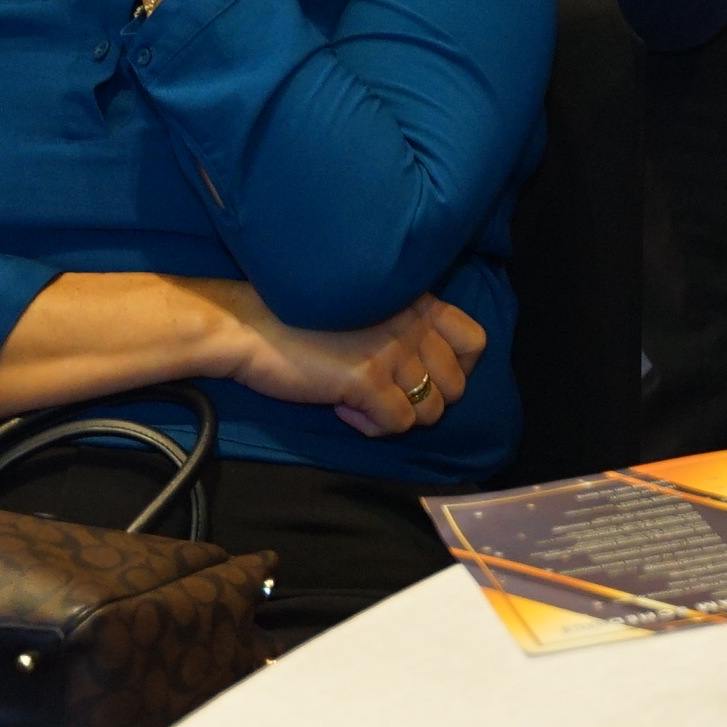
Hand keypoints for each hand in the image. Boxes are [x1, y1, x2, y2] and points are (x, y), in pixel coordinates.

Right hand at [216, 284, 485, 435]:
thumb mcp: (366, 310)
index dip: (459, 370)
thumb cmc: (301, 321)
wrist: (250, 327)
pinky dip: (373, 426)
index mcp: (416, 300)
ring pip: (430, 411)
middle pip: (456, 386)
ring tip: (361, 403)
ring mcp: (393, 349)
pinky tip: (344, 409)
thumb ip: (401, 326)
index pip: (475, 341)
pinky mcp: (367, 378)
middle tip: (384, 397)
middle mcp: (412, 321)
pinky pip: (397, 424)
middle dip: (423, 402)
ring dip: (397, 416)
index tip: (425, 378)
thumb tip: (427, 370)